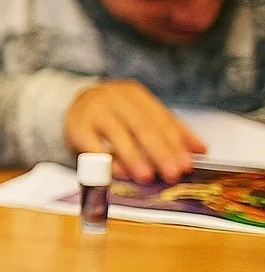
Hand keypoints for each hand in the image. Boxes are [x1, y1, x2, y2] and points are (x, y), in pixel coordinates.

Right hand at [64, 79, 206, 183]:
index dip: (175, 142)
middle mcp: (114, 97)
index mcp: (134, 94)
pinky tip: (119, 173)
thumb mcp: (141, 117)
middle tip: (172, 174)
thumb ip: (170, 131)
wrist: (70, 108)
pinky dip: (106, 160)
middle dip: (159, 151)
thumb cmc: (113, 116)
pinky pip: (92, 144)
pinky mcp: (75, 126)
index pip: (160, 119)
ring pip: (118, 133)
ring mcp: (93, 110)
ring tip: (147, 176)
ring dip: (134, 157)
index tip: (187, 165)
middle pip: (142, 125)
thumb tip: (200, 150)